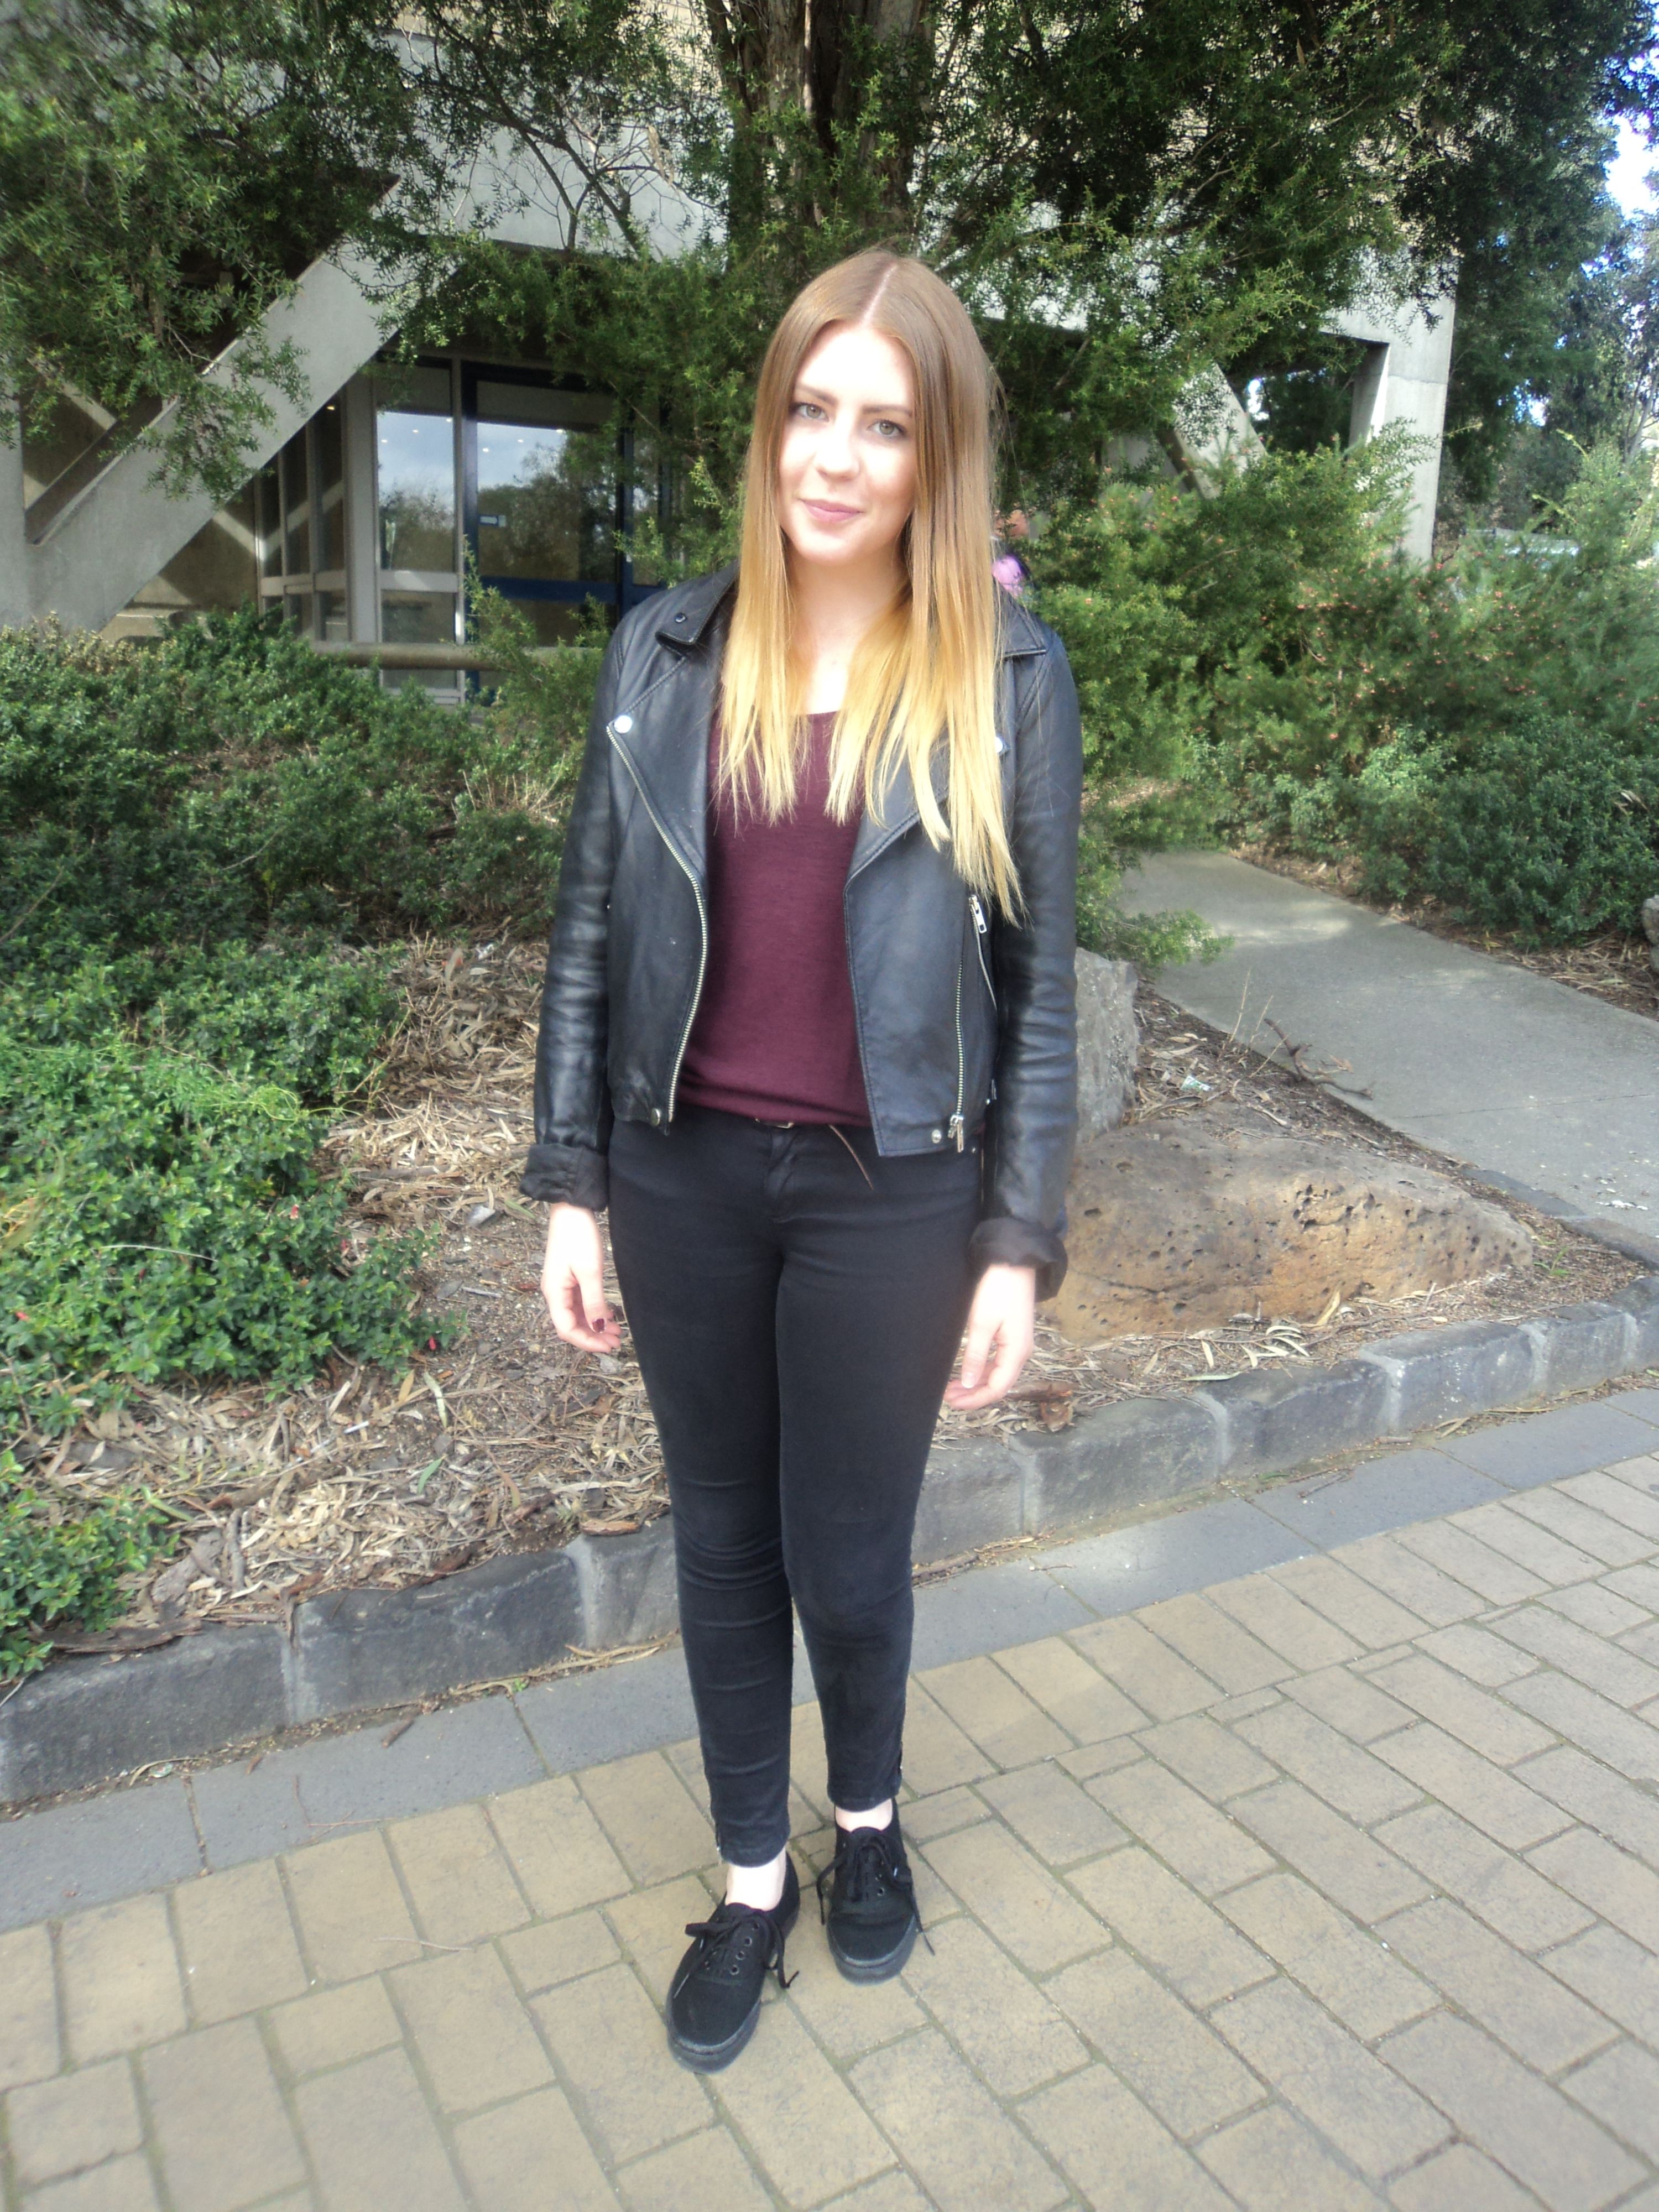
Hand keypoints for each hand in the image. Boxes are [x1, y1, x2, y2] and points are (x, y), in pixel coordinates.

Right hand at [541, 1203, 622, 1355]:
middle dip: (593, 1336)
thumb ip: (593, 1302)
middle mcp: (554, 1293)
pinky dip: (594, 1312)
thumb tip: (597, 1329)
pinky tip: (609, 1316)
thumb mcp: (590, 1271)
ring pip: (577, 1315)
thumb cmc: (578, 1237)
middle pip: (571, 1325)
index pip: (566, 1329)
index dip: (587, 1342)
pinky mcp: (569, 1279)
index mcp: (554, 1293)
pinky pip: (580, 1303)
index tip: (608, 1347)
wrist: (571, 1209)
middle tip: (617, 1342)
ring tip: (617, 1332)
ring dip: (595, 1326)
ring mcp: (561, 1286)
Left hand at [943, 1263, 1036, 1409]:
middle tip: (948, 1397)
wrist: (1014, 1264)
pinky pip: (999, 1362)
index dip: (975, 1400)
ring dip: (976, 1383)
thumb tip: (968, 1383)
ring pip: (998, 1375)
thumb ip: (976, 1356)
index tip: (952, 1402)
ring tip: (953, 1387)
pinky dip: (982, 1371)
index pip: (997, 1389)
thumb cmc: (998, 1291)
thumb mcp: (982, 1324)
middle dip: (973, 1394)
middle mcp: (1022, 1353)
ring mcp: (1018, 1345)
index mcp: (1017, 1352)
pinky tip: (968, 1372)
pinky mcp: (1013, 1337)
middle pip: (998, 1385)